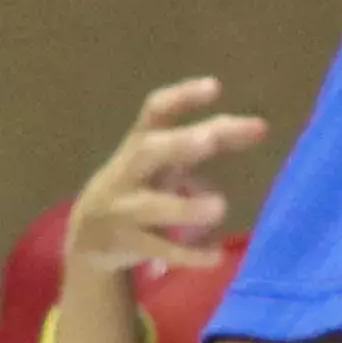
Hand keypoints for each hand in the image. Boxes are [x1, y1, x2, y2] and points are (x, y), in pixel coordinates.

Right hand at [63, 78, 267, 293]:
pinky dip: (188, 253)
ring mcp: (122, 208)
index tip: (215, 86)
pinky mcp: (126, 243)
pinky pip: (158, 248)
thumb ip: (206, 145)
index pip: (156, 112)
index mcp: (138, 146)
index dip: (182, 98)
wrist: (87, 237)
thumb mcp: (164, 164)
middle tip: (211, 139)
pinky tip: (216, 256)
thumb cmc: (139, 189)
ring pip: (149, 206)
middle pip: (147, 152)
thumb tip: (254, 130)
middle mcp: (127, 172)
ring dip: (184, 206)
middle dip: (177, 144)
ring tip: (220, 206)